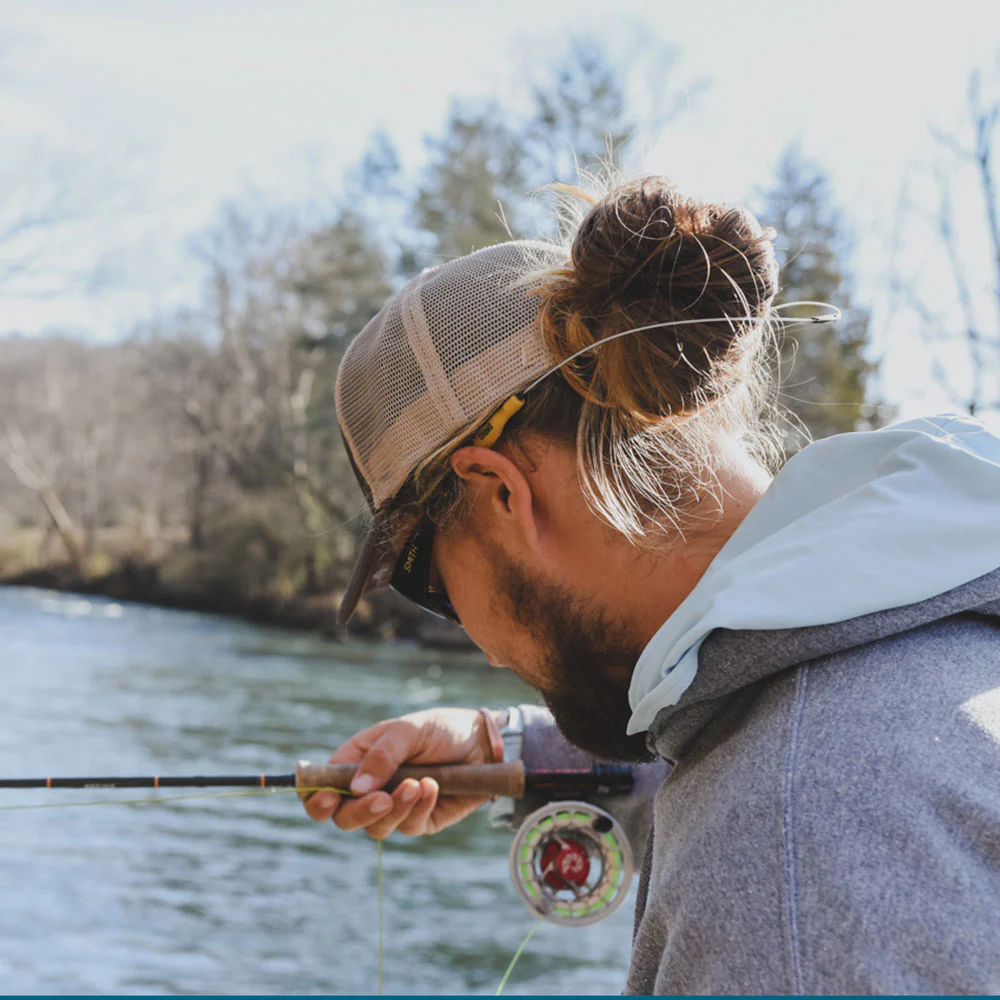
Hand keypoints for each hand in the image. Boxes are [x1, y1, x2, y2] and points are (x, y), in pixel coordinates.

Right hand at [301, 707, 497, 839]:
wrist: (484, 743)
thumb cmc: (442, 729)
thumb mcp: (409, 730)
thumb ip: (383, 755)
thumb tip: (356, 788)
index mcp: (358, 759)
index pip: (322, 785)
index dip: (316, 797)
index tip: (326, 799)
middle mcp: (371, 786)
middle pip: (343, 816)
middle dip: (358, 811)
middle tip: (381, 799)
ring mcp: (394, 806)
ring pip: (375, 827)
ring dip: (395, 809)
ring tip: (419, 784)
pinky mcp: (419, 820)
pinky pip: (409, 827)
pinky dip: (419, 807)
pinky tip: (434, 787)